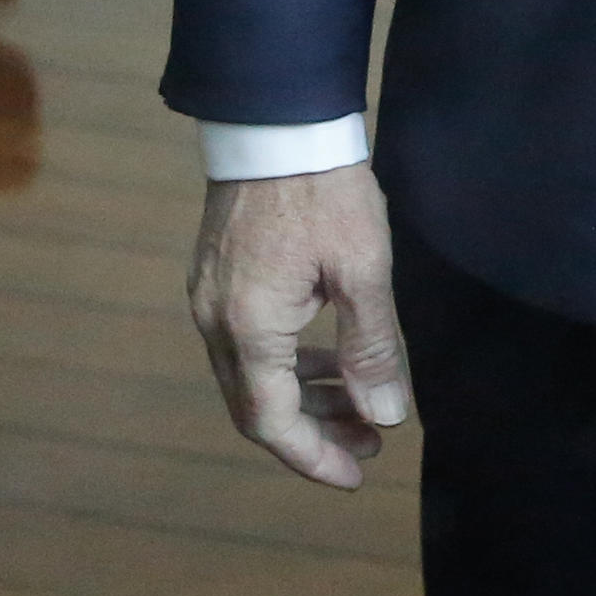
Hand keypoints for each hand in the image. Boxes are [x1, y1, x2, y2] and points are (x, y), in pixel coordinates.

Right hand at [191, 160, 413, 489]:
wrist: (276, 120)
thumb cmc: (324, 189)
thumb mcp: (362, 268)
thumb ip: (371, 347)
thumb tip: (385, 417)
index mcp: (249, 327)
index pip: (272, 423)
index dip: (313, 459)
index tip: (357, 475)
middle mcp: (216, 321)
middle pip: (257, 406)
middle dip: (315, 433)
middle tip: (371, 444)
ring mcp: (211, 297)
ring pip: (252, 375)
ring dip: (305, 398)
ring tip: (361, 406)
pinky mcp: (218, 276)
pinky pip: (249, 342)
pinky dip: (289, 362)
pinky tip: (330, 356)